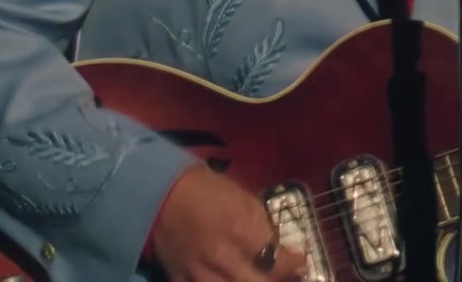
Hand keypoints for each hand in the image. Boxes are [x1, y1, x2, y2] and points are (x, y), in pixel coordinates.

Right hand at [149, 164, 309, 280]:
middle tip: (284, 277)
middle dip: (277, 281)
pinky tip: (226, 280)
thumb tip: (278, 246)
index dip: (295, 265)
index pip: (280, 262)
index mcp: (244, 231)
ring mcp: (201, 274)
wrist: (161, 191)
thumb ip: (262, 226)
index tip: (300, 263)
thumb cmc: (207, 189)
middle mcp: (225, 258)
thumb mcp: (244, 199)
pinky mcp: (181, 281)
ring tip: (255, 278)